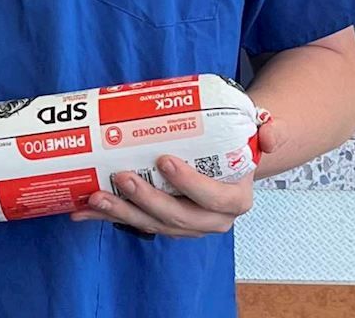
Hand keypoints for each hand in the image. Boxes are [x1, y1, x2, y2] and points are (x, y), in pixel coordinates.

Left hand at [70, 119, 283, 237]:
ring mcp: (182, 222)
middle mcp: (208, 219)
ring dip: (121, 212)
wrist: (229, 154)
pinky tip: (83, 209)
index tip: (165, 160)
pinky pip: (133, 219)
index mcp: (233, 200)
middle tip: (122, 176)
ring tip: (95, 197)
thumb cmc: (241, 140)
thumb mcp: (263, 131)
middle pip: (176, 217)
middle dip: (147, 201)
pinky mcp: (159, 218)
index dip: (189, 184)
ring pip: (150, 223)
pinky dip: (107, 215)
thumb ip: (271, 130)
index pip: (213, 199)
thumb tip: (270, 134)